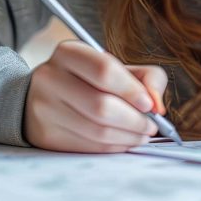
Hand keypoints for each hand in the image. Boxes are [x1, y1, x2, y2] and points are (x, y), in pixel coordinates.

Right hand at [24, 40, 166, 152]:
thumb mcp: (118, 67)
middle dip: (134, 120)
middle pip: (101, 106)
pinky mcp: (45, 135)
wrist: (45, 95)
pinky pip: (88, 147)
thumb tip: (157, 106)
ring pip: (96, 131)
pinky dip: (113, 147)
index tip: (149, 105)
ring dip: (128, 137)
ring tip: (141, 134)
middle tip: (150, 125)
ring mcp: (44, 109)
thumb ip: (148, 78)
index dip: (131, 90)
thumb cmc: (90, 80)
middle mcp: (50, 78)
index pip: (104, 70)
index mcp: (68, 53)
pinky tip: (122, 140)